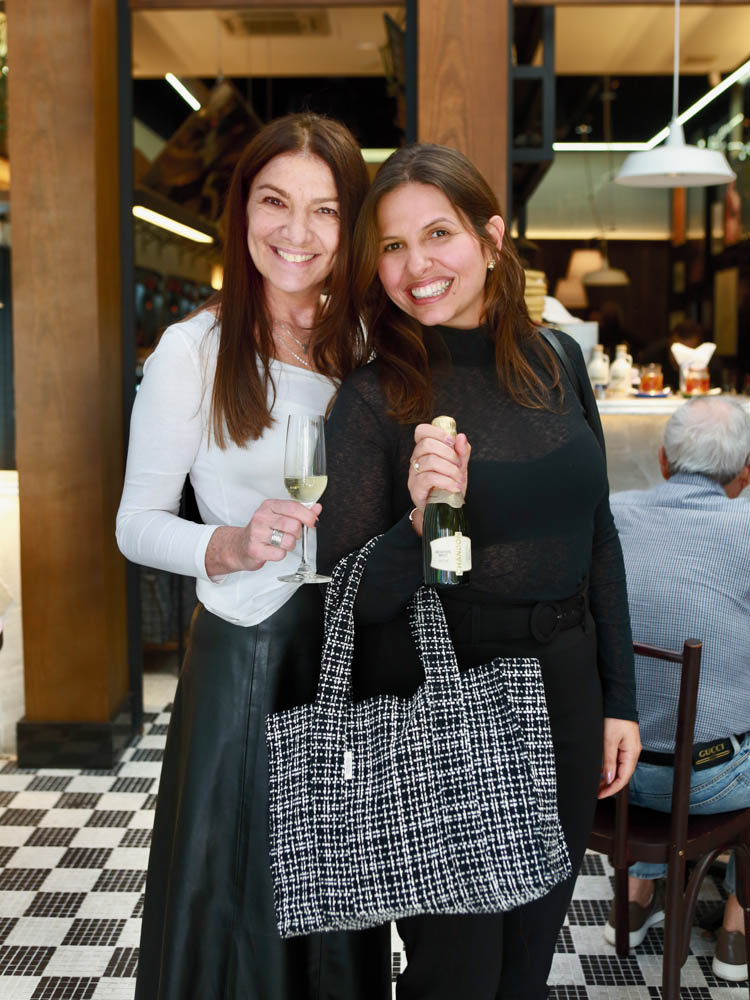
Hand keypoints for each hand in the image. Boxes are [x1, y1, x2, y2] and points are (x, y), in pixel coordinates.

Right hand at [205, 499, 321, 576]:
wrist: (239, 546)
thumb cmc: (262, 530)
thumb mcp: (279, 516)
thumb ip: (299, 512)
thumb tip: (317, 508)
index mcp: (269, 506)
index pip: (294, 507)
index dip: (308, 516)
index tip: (313, 522)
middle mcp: (261, 517)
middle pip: (294, 525)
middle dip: (298, 533)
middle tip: (292, 535)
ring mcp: (257, 533)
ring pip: (288, 540)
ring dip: (290, 545)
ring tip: (281, 543)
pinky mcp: (255, 549)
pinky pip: (280, 554)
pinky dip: (281, 554)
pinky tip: (273, 550)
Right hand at [407, 424, 470, 511]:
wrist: (445, 508)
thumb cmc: (450, 485)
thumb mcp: (460, 466)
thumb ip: (462, 451)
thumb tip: (461, 437)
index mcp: (424, 450)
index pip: (421, 431)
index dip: (436, 432)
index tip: (452, 441)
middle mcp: (416, 459)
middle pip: (427, 444)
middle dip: (448, 453)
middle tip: (458, 464)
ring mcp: (413, 473)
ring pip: (430, 461)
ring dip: (451, 469)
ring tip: (459, 479)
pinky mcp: (415, 488)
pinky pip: (429, 478)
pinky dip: (446, 481)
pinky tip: (454, 487)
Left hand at [598, 718, 640, 798]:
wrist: (617, 700)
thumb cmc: (615, 717)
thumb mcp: (609, 740)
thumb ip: (609, 761)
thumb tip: (609, 779)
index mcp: (632, 753)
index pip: (623, 778)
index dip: (612, 789)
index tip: (600, 795)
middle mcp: (632, 752)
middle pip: (622, 774)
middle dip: (610, 785)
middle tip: (596, 792)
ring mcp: (628, 747)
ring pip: (619, 768)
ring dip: (609, 777)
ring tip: (597, 784)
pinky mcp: (623, 743)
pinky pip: (617, 759)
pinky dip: (610, 767)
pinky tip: (601, 770)